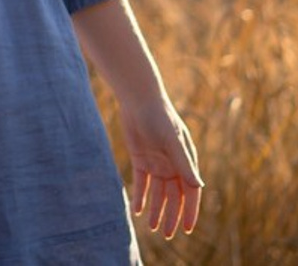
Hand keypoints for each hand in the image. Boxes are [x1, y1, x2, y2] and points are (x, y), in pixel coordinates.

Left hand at [118, 96, 202, 238]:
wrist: (138, 100)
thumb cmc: (159, 118)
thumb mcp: (172, 141)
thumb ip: (183, 164)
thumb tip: (198, 186)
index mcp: (185, 163)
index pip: (190, 193)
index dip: (189, 211)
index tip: (187, 229)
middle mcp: (172, 166)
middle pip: (173, 197)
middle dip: (172, 216)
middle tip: (168, 235)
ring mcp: (156, 164)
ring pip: (158, 193)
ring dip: (156, 210)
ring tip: (153, 228)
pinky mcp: (140, 160)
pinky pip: (141, 183)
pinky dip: (140, 196)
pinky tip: (137, 211)